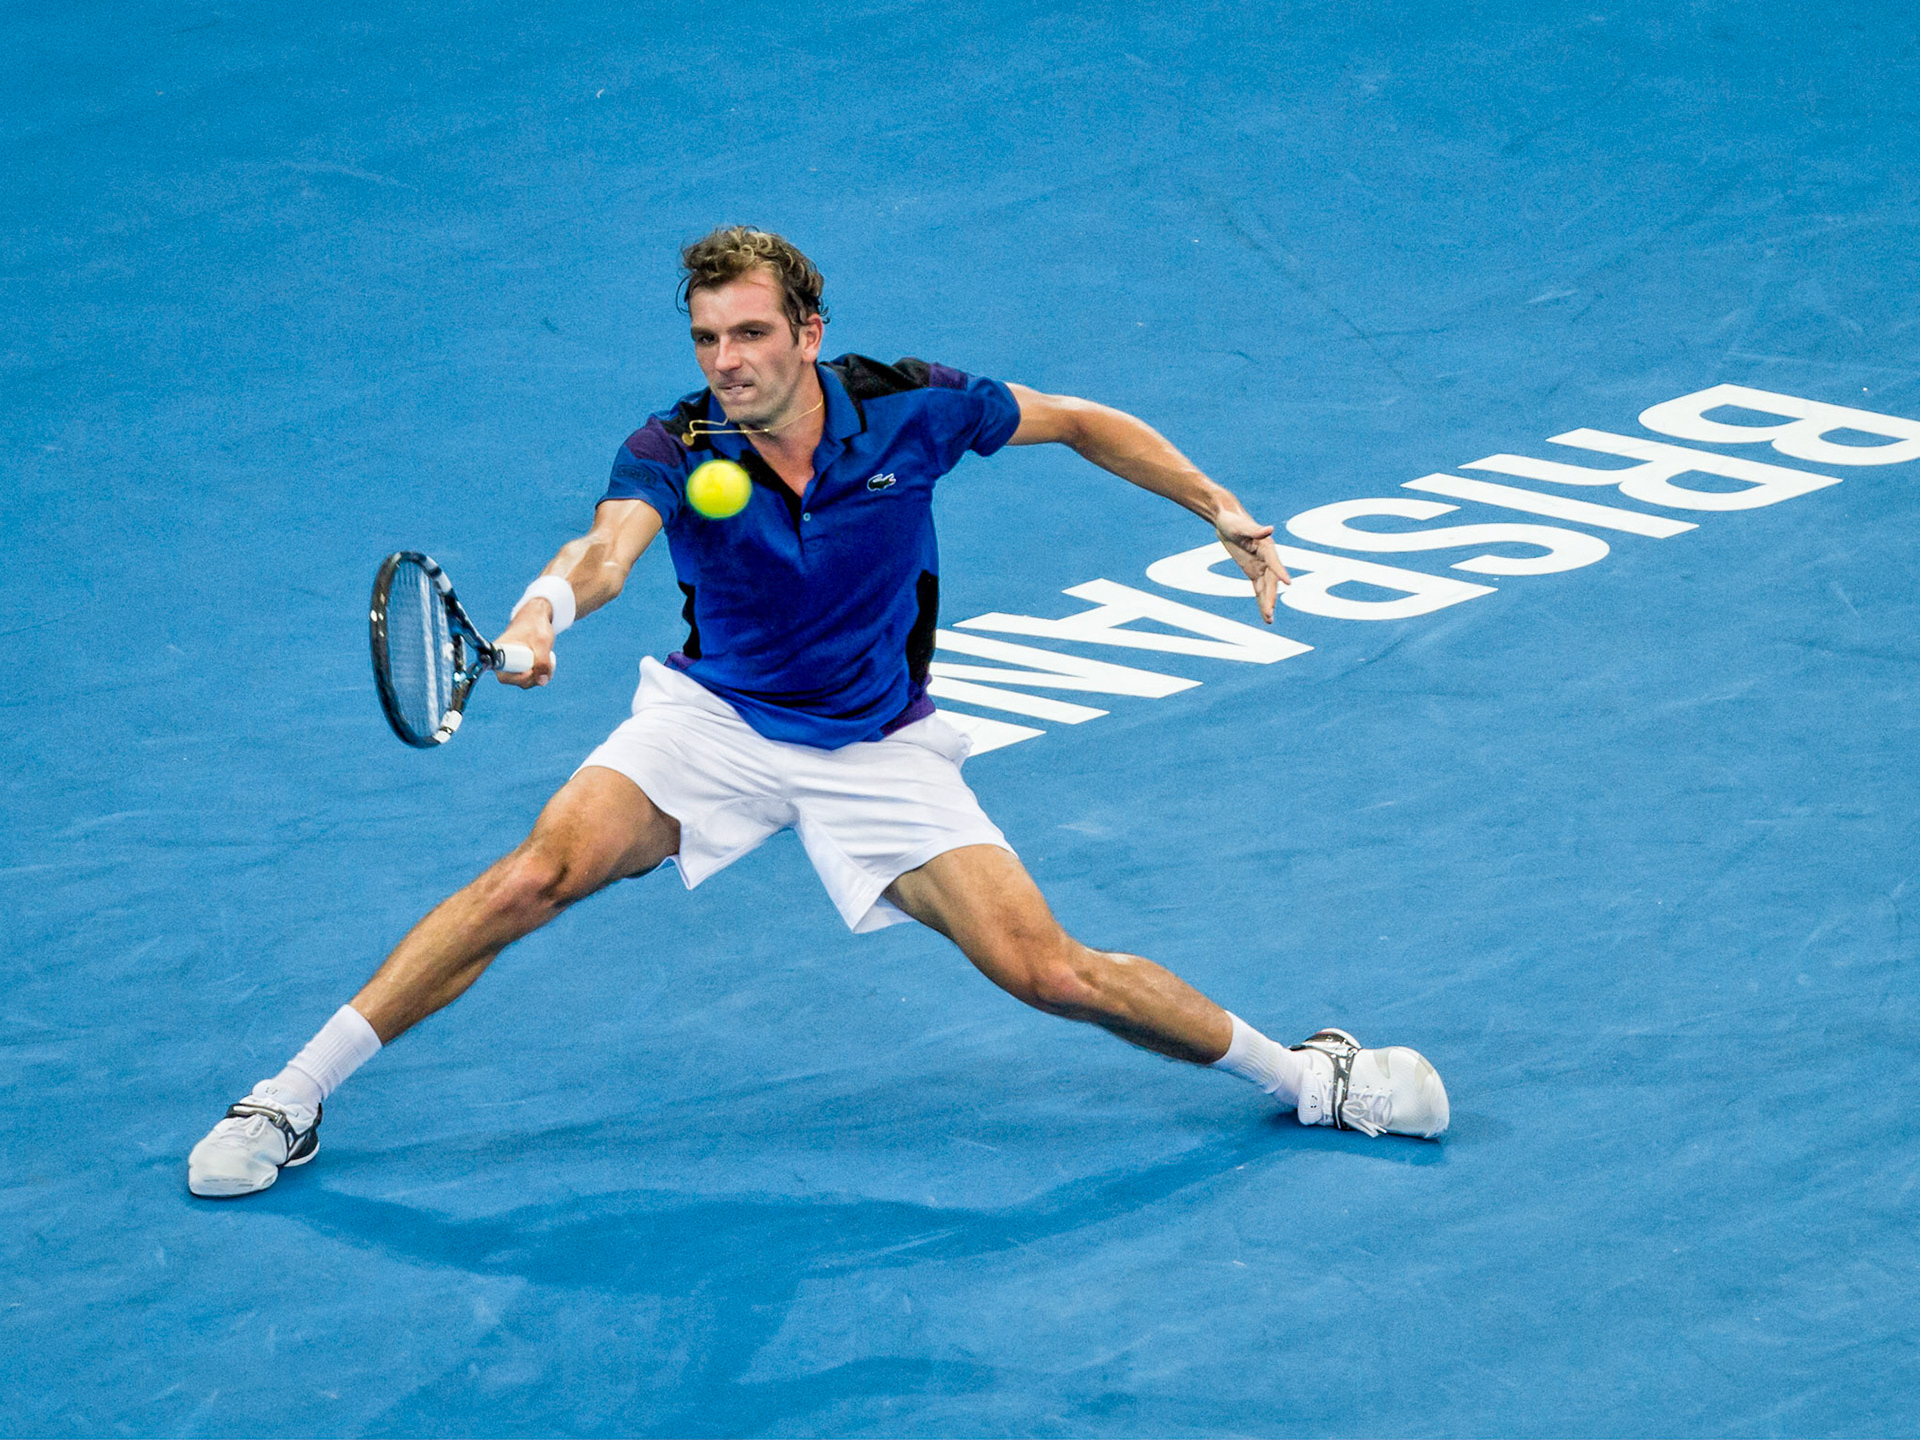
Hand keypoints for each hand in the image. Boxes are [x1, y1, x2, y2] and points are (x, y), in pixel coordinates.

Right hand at [494, 607, 555, 687]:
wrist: (537, 618)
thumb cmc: (536, 626)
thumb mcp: (542, 643)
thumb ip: (543, 662)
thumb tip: (542, 682)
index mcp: (500, 651)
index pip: (504, 675)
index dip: (519, 678)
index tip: (531, 670)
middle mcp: (502, 660)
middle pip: (515, 681)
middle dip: (533, 677)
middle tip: (545, 664)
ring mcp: (512, 664)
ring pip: (525, 681)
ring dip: (540, 675)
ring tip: (548, 659)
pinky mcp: (520, 667)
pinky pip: (530, 678)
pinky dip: (541, 674)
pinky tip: (547, 662)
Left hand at [1215, 509, 1291, 623]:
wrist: (1226, 520)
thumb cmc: (1233, 521)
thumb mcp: (1240, 526)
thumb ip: (1255, 530)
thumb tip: (1270, 529)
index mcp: (1267, 547)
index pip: (1274, 562)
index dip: (1281, 572)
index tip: (1288, 583)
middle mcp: (1267, 558)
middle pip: (1271, 581)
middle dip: (1270, 597)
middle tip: (1269, 613)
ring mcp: (1261, 566)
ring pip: (1266, 588)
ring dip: (1268, 603)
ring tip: (1269, 620)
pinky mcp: (1253, 571)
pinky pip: (1259, 588)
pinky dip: (1261, 600)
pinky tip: (1265, 615)